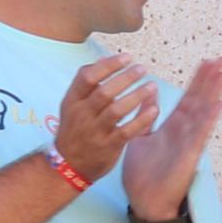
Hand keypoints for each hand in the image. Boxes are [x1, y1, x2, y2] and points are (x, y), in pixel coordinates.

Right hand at [50, 52, 159, 183]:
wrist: (67, 165)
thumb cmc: (75, 130)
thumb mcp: (71, 105)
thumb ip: (86, 84)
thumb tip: (103, 60)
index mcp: (72, 101)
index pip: (87, 77)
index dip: (108, 65)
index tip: (127, 57)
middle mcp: (82, 114)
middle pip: (104, 92)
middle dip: (125, 77)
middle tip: (142, 68)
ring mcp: (95, 131)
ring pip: (116, 110)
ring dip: (136, 96)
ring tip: (151, 85)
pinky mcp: (108, 146)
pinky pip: (127, 131)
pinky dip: (141, 119)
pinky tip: (154, 109)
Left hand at [120, 56, 221, 222]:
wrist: (145, 203)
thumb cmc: (142, 176)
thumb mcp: (140, 139)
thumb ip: (146, 117)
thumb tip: (149, 94)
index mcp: (171, 127)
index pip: (187, 98)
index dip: (197, 80)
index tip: (206, 62)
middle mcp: (183, 131)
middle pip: (199, 100)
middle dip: (209, 80)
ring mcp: (189, 142)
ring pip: (203, 113)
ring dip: (214, 93)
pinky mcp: (190, 154)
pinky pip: (200, 133)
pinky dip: (209, 118)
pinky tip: (219, 104)